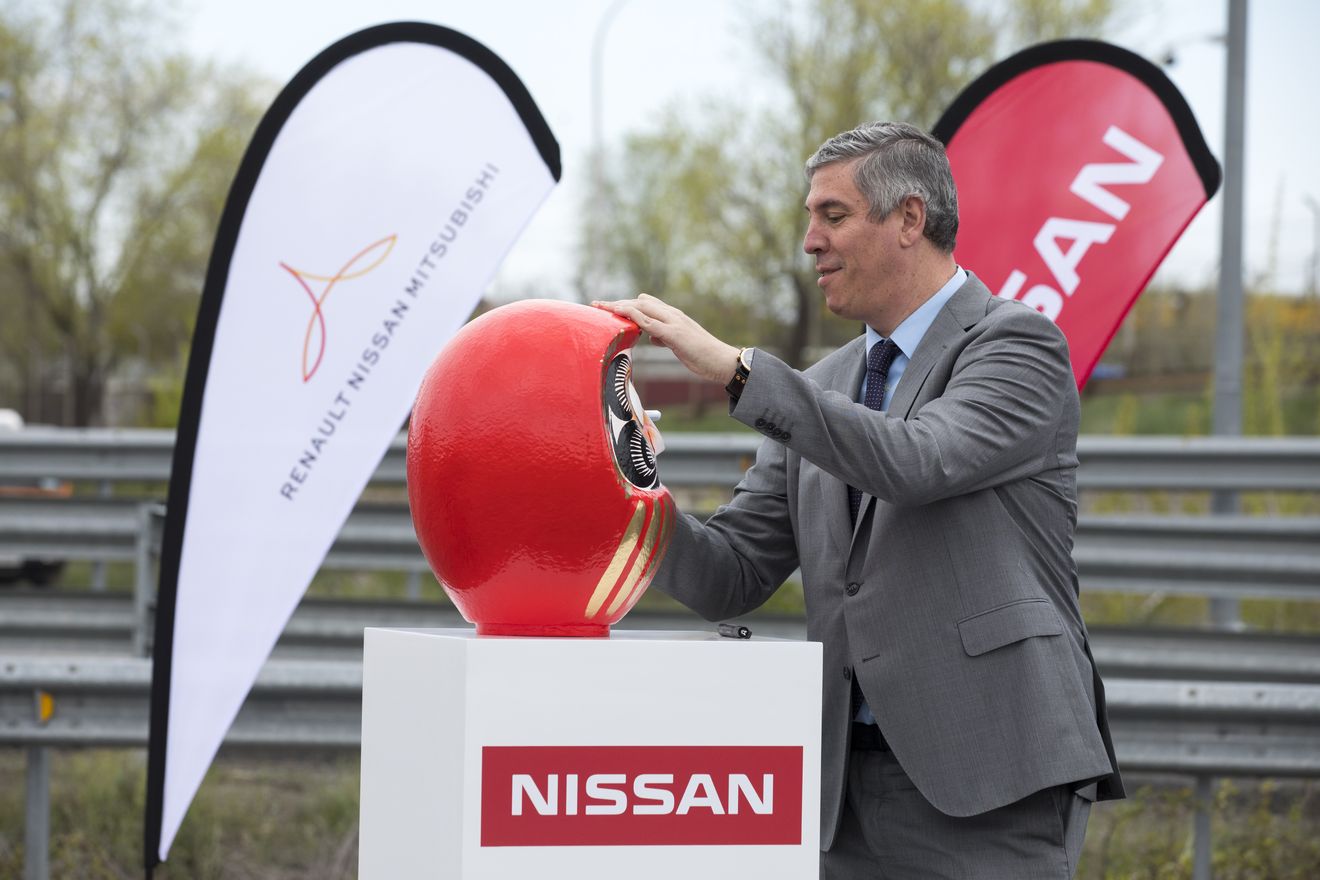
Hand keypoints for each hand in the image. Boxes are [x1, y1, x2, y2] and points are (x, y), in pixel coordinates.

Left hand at [592, 294, 741, 384]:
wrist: (721, 360)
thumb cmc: (702, 355)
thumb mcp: (679, 344)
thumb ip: (664, 337)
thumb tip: (651, 337)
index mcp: (673, 316)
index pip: (645, 304)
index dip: (626, 304)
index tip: (608, 307)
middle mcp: (672, 314)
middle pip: (639, 302)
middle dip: (617, 303)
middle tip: (597, 304)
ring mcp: (673, 322)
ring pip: (641, 308)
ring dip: (619, 306)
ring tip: (600, 307)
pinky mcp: (673, 334)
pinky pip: (648, 322)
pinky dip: (632, 316)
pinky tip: (619, 314)